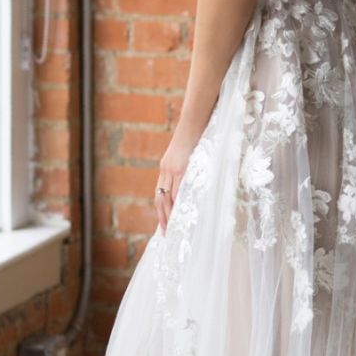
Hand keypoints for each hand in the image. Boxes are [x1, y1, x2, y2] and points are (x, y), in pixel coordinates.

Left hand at [154, 118, 201, 234]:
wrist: (193, 122)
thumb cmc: (195, 135)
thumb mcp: (188, 154)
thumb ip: (188, 166)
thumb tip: (195, 178)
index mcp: (166, 167)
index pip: (160, 192)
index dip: (161, 208)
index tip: (164, 222)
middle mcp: (166, 169)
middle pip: (160, 197)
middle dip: (161, 216)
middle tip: (165, 232)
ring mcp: (172, 169)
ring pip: (167, 197)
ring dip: (168, 214)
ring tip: (171, 228)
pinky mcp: (180, 168)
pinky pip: (177, 190)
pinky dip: (177, 203)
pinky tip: (178, 214)